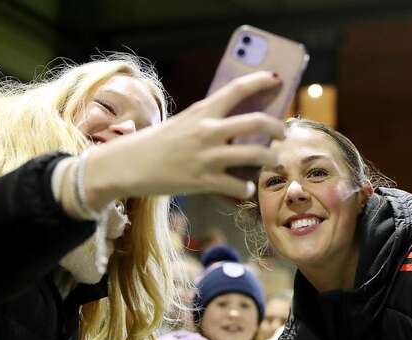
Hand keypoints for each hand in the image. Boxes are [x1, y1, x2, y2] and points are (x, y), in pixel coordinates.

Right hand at [79, 71, 284, 208]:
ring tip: (274, 161)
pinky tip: (245, 188)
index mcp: (202, 111)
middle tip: (283, 133)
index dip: (261, 81)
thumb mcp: (183, 122)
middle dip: (277, 128)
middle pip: (257, 122)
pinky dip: (245, 188)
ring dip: (271, 158)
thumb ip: (209, 120)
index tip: (277, 79)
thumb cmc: (156, 142)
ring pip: (255, 155)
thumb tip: (237, 124)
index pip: (237, 88)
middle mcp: (208, 130)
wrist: (128, 165)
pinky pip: (236, 185)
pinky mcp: (203, 181)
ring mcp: (207, 156)